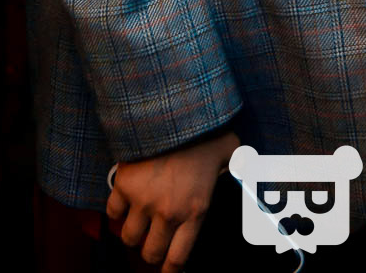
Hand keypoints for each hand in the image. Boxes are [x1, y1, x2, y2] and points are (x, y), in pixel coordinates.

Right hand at [105, 130, 239, 270]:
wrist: (174, 109)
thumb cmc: (204, 130)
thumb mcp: (230, 151)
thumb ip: (239, 165)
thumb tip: (252, 166)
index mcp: (195, 210)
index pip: (177, 258)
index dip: (170, 269)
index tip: (167, 269)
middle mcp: (168, 212)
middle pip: (149, 253)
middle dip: (150, 252)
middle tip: (152, 242)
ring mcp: (143, 200)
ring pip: (128, 238)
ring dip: (132, 234)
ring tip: (138, 224)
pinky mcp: (123, 185)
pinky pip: (112, 212)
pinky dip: (115, 212)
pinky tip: (124, 204)